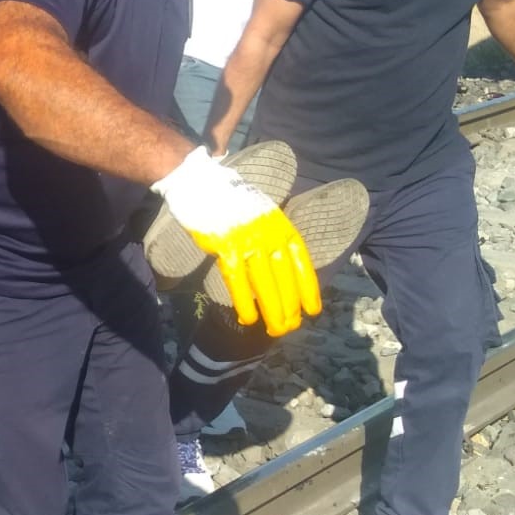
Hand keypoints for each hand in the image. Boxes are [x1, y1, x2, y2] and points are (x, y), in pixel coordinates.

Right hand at [152, 149, 321, 335]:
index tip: (312, 309)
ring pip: (265, 283)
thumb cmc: (230, 201)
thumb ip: (272, 236)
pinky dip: (244, 302)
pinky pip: (238, 280)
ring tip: (276, 330)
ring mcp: (248, 240)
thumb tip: (280, 267)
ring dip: (272, 310)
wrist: (201, 184)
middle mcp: (269, 233)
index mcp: (280, 225)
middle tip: (291, 327)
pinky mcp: (226, 246)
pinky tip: (248, 318)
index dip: (308, 288)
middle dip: (290, 306)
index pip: (300, 262)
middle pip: (284, 278)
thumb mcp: (262, 213)